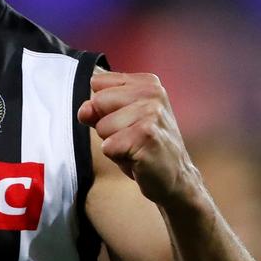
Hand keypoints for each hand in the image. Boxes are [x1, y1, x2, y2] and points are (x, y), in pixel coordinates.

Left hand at [77, 71, 199, 206]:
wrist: (175, 177)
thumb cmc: (144, 146)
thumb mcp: (119, 120)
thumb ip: (98, 109)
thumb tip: (84, 109)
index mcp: (147, 83)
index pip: (98, 82)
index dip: (102, 107)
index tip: (125, 120)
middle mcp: (152, 93)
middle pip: (97, 102)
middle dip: (106, 125)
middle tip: (130, 137)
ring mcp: (152, 113)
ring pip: (102, 126)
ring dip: (113, 143)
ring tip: (134, 147)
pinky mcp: (147, 136)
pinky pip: (108, 146)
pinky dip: (117, 157)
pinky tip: (137, 158)